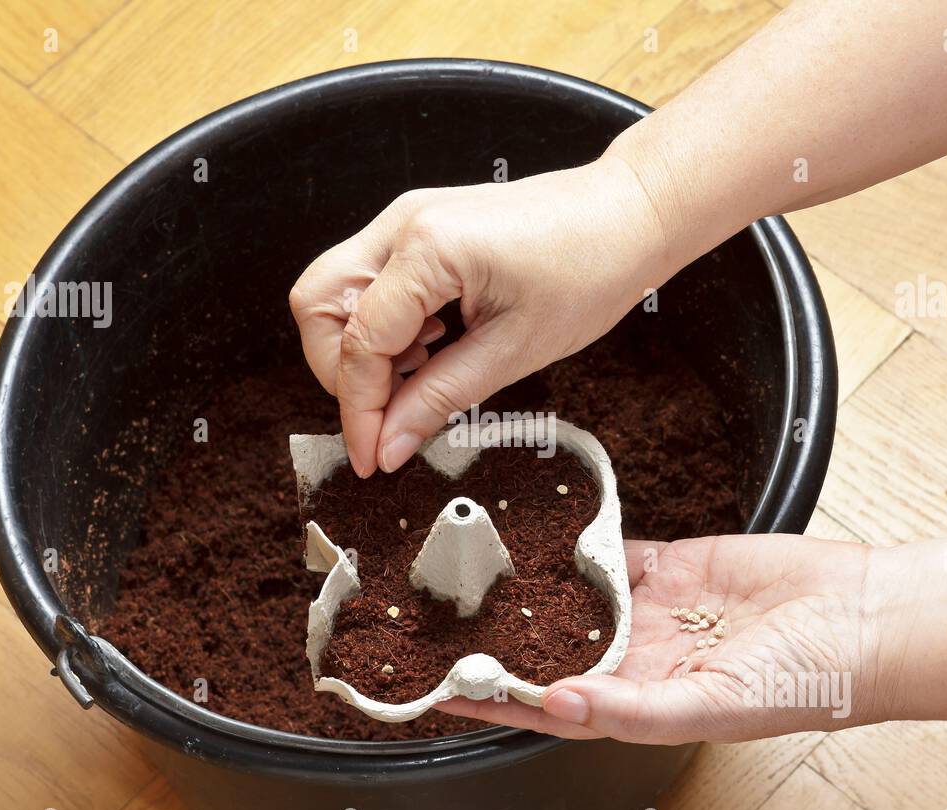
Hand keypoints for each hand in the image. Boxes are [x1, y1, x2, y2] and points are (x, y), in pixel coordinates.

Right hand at [288, 157, 667, 476]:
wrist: (630, 216)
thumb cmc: (591, 269)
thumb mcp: (514, 352)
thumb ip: (439, 398)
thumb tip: (388, 444)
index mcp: (429, 248)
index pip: (358, 342)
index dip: (358, 410)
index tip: (371, 457)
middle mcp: (404, 223)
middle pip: (317, 303)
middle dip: (338, 369)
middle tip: (387, 410)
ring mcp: (407, 219)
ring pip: (335, 291)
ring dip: (361, 346)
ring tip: (421, 372)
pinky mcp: (420, 228)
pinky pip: (370, 281)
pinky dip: (383, 325)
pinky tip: (431, 345)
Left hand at [438, 534, 890, 744]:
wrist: (861, 618)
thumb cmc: (804, 681)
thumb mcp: (713, 706)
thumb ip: (632, 709)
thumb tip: (555, 705)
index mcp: (641, 702)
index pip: (551, 705)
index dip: (499, 701)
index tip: (444, 691)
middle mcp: (638, 658)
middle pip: (552, 648)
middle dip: (502, 639)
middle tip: (442, 622)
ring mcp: (653, 609)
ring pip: (576, 597)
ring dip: (532, 589)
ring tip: (477, 574)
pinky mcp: (671, 564)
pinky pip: (613, 552)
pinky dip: (578, 542)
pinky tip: (540, 532)